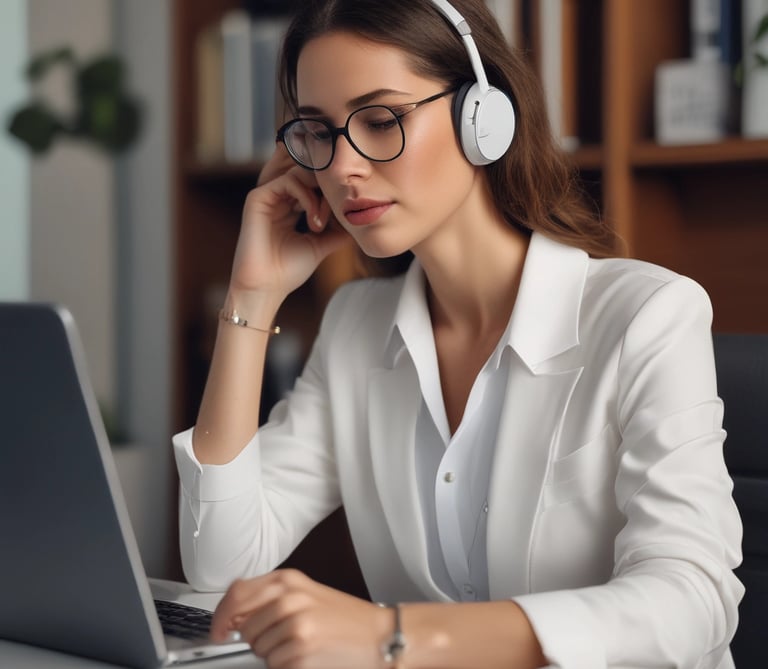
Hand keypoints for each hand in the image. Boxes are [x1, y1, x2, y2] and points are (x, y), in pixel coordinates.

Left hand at [210, 569, 388, 668]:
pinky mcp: (301, 651)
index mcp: (288, 580)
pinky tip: (308, 656)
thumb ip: (271, 597)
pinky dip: (286, 666)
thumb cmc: (345, 617)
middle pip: (244, 627)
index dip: (221, 616)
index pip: (237, 594)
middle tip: (280, 639)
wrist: (379, 634)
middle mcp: (289, 598)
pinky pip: (274, 666)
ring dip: (272, 655)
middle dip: (255, 640)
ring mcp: (295, 625)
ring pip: (258, 650)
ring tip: (300, 645)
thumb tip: (234, 616)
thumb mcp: (307, 593)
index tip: (218, 631)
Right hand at [228, 144, 350, 306]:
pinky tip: (313, 219)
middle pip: (310, 174)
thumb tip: (358, 218)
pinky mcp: (258, 197)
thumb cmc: (289, 270)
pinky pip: (289, 180)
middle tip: (335, 214)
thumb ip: (337, 229)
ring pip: (301, 173)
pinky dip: (307, 196)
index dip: (333, 195)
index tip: (343, 217)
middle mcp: (278, 198)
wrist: (266, 287)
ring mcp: (267, 196)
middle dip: (328, 191)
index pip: (316, 185)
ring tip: (321, 222)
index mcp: (290, 207)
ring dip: (319, 195)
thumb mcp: (321, 245)